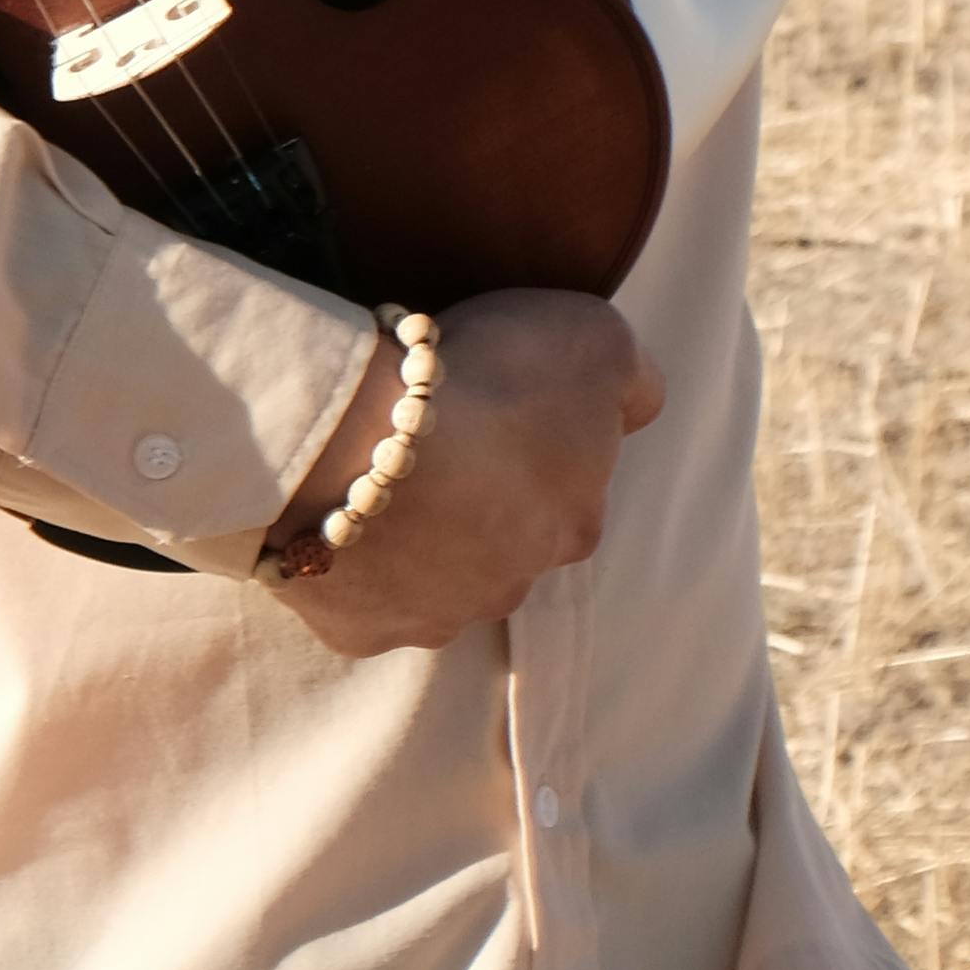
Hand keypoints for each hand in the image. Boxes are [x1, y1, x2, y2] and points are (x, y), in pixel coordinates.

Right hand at [263, 290, 660, 655]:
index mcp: (575, 524)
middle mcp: (515, 585)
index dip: (532, 442)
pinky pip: (365, 598)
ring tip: (373, 473)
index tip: (492, 403)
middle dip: (478, 498)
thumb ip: (631, 377)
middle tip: (435, 439)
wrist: (361, 443)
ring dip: (418, 534)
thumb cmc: (488, 385)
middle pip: (503, 539)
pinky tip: (334, 515)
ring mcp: (437, 615)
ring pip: (435, 575)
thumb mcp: (597, 340)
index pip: (570, 487)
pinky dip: (353, 561)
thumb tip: (635, 403)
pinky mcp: (364, 629)